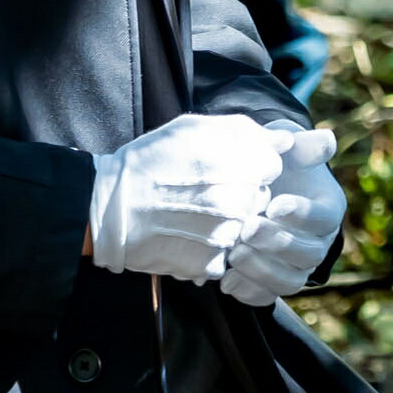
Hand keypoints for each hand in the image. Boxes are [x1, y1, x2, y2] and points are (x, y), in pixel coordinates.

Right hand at [90, 114, 286, 281]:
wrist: (110, 207)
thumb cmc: (151, 161)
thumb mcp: (193, 128)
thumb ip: (245, 130)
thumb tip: (283, 139)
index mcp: (240, 166)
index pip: (271, 165)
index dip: (248, 163)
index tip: (224, 165)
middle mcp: (239, 204)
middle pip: (261, 197)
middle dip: (241, 192)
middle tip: (204, 189)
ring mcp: (227, 237)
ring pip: (245, 228)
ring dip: (227, 221)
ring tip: (192, 211)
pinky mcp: (211, 264)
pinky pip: (227, 253)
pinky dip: (211, 245)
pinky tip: (187, 232)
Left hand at [224, 127, 349, 306]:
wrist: (254, 186)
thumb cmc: (274, 162)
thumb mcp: (286, 147)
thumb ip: (302, 145)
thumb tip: (325, 140)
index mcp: (328, 207)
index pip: (324, 218)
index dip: (301, 214)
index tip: (274, 204)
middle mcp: (319, 242)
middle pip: (308, 254)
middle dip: (277, 243)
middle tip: (248, 228)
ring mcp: (297, 266)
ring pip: (290, 281)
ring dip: (262, 271)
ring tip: (234, 254)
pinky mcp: (274, 282)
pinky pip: (267, 296)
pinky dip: (248, 292)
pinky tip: (226, 278)